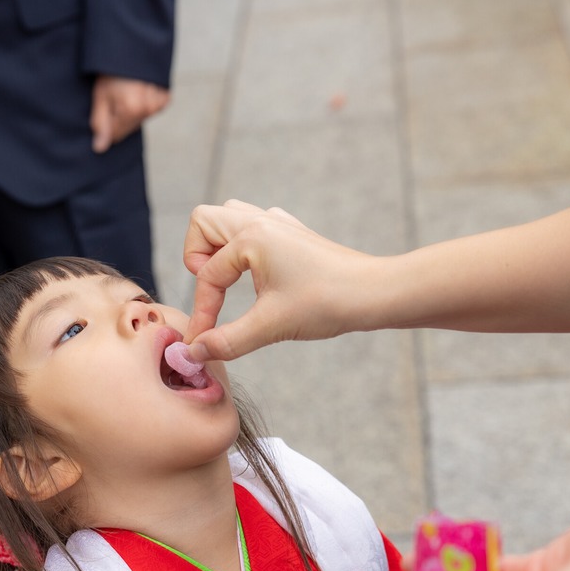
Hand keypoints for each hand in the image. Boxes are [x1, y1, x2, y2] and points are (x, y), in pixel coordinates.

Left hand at [90, 76, 169, 153]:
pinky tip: (138, 91)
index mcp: (131, 109)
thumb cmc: (112, 70)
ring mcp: (159, 104)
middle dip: (119, 118)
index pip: (116, 135)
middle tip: (115, 95)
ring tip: (126, 91)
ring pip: (139, 120)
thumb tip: (100, 148)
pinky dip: (143, 105)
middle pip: (129, 128)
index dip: (106, 124)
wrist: (131, 47)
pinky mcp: (165, 98)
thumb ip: (100, 123)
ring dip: (132, 112)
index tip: (104, 106)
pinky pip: (150, 111)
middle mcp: (149, 109)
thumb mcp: (100, 95)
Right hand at [183, 200, 381, 361]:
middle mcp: (262, 221)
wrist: (375, 293)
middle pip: (203, 222)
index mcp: (252, 237)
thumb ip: (227, 341)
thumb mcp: (272, 326)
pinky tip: (256, 277)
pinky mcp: (291, 233)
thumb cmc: (328, 302)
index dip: (202, 312)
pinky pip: (252, 226)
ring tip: (228, 281)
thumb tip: (195, 352)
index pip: (207, 275)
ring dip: (217, 247)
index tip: (202, 342)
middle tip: (212, 289)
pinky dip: (241, 248)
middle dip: (196, 257)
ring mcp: (278, 223)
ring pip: (227, 218)